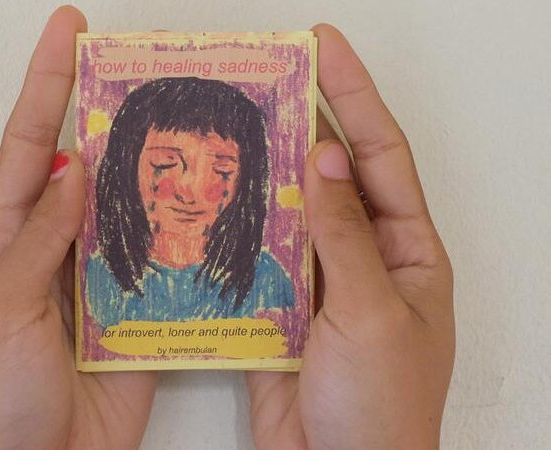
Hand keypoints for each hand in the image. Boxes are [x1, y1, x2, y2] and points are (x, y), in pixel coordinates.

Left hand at [0, 7, 155, 448]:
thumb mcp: (1, 307)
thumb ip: (41, 237)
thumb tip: (74, 168)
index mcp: (10, 239)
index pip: (32, 144)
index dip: (48, 85)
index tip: (71, 33)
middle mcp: (57, 250)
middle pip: (90, 167)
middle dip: (117, 118)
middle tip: (155, 77)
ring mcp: (101, 280)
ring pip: (134, 213)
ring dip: (160, 177)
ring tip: (195, 135)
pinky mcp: (137, 315)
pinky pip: (163, 266)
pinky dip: (185, 240)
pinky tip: (212, 215)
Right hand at [246, 25, 454, 448]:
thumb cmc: (381, 407)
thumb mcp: (371, 310)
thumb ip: (344, 232)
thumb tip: (328, 157)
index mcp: (408, 251)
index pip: (382, 155)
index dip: (355, 96)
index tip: (324, 48)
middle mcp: (367, 257)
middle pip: (334, 174)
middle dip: (306, 123)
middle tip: (268, 76)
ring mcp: (322, 280)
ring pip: (293, 211)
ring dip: (268, 173)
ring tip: (235, 126)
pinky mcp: (283, 307)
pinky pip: (262, 254)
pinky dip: (242, 227)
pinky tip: (217, 199)